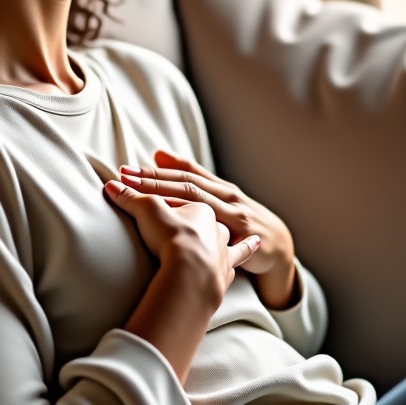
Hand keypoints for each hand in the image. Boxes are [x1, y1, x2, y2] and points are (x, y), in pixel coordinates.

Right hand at [105, 179, 259, 380]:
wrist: (194, 275)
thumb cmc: (172, 239)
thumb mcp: (147, 212)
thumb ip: (130, 199)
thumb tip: (110, 186)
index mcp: (201, 206)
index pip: (181, 190)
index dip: (163, 185)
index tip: (154, 186)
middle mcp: (218, 222)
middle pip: (205, 208)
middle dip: (195, 200)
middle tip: (188, 197)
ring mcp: (224, 246)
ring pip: (225, 230)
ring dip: (221, 224)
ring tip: (221, 220)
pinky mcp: (227, 271)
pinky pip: (240, 256)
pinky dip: (247, 248)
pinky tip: (255, 243)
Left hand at [119, 151, 297, 308]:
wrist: (281, 248)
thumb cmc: (245, 222)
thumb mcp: (221, 200)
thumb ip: (193, 181)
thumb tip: (159, 156)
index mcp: (220, 188)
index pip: (185, 174)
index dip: (156, 170)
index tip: (127, 168)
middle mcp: (228, 196)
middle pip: (186, 184)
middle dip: (154, 179)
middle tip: (125, 176)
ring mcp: (236, 214)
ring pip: (198, 201)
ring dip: (166, 195)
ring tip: (140, 194)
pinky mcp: (244, 234)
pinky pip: (215, 227)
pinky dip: (194, 222)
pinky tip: (175, 222)